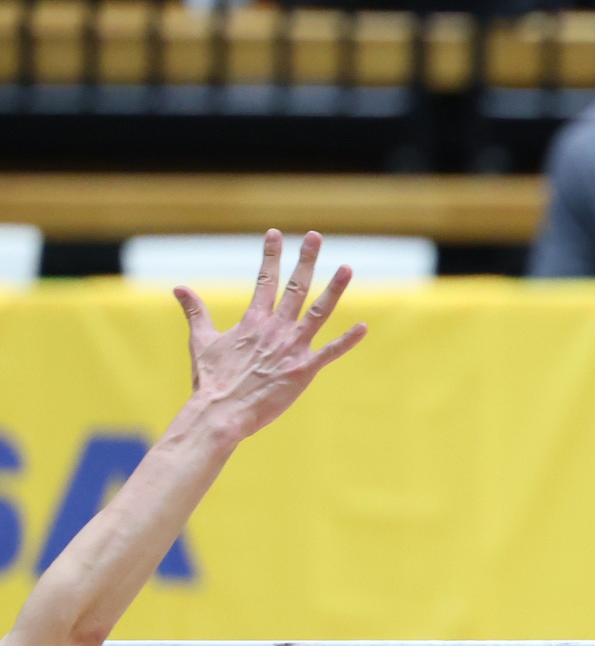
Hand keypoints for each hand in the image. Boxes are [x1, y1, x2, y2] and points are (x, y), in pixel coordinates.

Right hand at [176, 230, 366, 441]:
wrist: (221, 411)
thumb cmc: (211, 379)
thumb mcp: (201, 340)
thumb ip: (195, 312)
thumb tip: (179, 288)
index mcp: (253, 321)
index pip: (264, 279)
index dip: (270, 255)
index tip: (276, 233)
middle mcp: (275, 329)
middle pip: (295, 287)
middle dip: (306, 260)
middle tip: (316, 236)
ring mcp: (291, 348)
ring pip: (318, 312)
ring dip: (334, 290)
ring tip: (347, 268)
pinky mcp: (304, 369)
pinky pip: (330, 352)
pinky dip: (347, 340)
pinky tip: (363, 327)